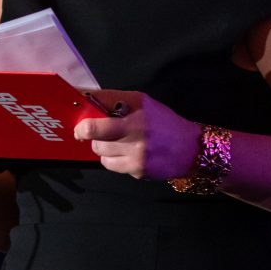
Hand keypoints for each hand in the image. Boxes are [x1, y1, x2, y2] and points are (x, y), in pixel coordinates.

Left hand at [73, 90, 201, 179]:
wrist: (191, 149)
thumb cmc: (162, 121)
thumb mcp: (141, 102)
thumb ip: (113, 100)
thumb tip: (84, 98)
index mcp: (135, 114)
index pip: (95, 125)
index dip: (81, 124)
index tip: (79, 124)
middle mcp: (136, 135)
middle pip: (94, 139)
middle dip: (92, 135)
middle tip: (99, 131)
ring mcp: (136, 156)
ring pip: (100, 153)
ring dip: (102, 147)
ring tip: (117, 141)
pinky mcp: (137, 171)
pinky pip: (111, 165)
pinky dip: (113, 159)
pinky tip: (126, 153)